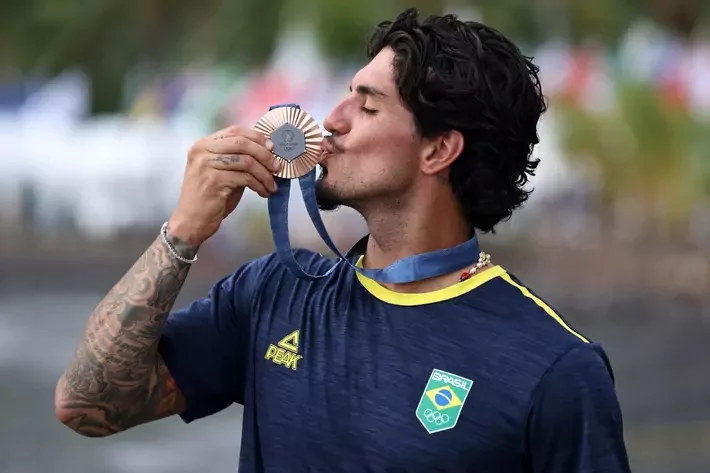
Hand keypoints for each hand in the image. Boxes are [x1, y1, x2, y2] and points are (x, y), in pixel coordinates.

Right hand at [168, 125, 279, 244]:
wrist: (192, 221)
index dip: (257, 137)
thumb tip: (268, 151)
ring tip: (271, 185)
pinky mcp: (213, 181)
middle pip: (242, 143)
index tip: (272, 148)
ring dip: (264, 174)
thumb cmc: (210, 198)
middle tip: (277, 167)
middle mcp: (202, 151)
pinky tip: (263, 192)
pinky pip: (245, 178)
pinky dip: (259, 185)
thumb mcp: (223, 172)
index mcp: (204, 145)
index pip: (235, 131)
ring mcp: (206, 165)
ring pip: (246, 161)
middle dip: (264, 155)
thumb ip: (238, 159)